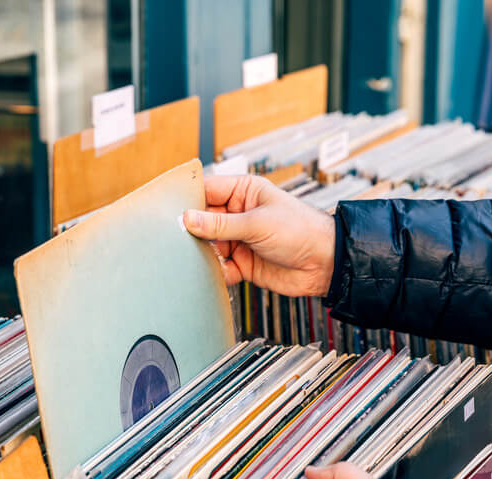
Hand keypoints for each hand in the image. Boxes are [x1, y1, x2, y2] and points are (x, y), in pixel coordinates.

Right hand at [182, 174, 334, 297]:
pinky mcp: (242, 264)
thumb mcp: (258, 223)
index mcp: (243, 192)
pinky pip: (219, 268)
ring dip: (200, 254)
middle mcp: (238, 215)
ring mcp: (239, 240)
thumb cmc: (301, 230)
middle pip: (202, 220)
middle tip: (172, 238)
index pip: (206, 190)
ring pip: (208, 246)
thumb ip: (220, 224)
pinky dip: (213, 273)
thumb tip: (187, 219)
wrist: (326, 264)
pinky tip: (209, 275)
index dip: (186, 198)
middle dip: (189, 230)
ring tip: (189, 259)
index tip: (166, 208)